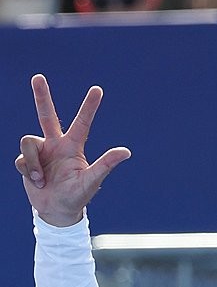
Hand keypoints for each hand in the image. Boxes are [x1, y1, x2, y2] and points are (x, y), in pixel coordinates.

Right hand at [14, 74, 129, 226]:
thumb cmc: (77, 195)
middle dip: (41, 96)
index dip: (89, 106)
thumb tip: (126, 152)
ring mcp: (40, 151)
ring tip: (42, 179)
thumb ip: (105, 165)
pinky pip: (21, 159)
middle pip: (47, 115)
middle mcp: (56, 144)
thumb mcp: (91, 180)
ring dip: (33, 163)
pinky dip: (28, 171)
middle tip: (38, 77)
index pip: (82, 122)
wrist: (55, 210)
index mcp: (73, 146)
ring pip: (28, 142)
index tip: (98, 89)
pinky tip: (37, 182)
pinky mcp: (26, 160)